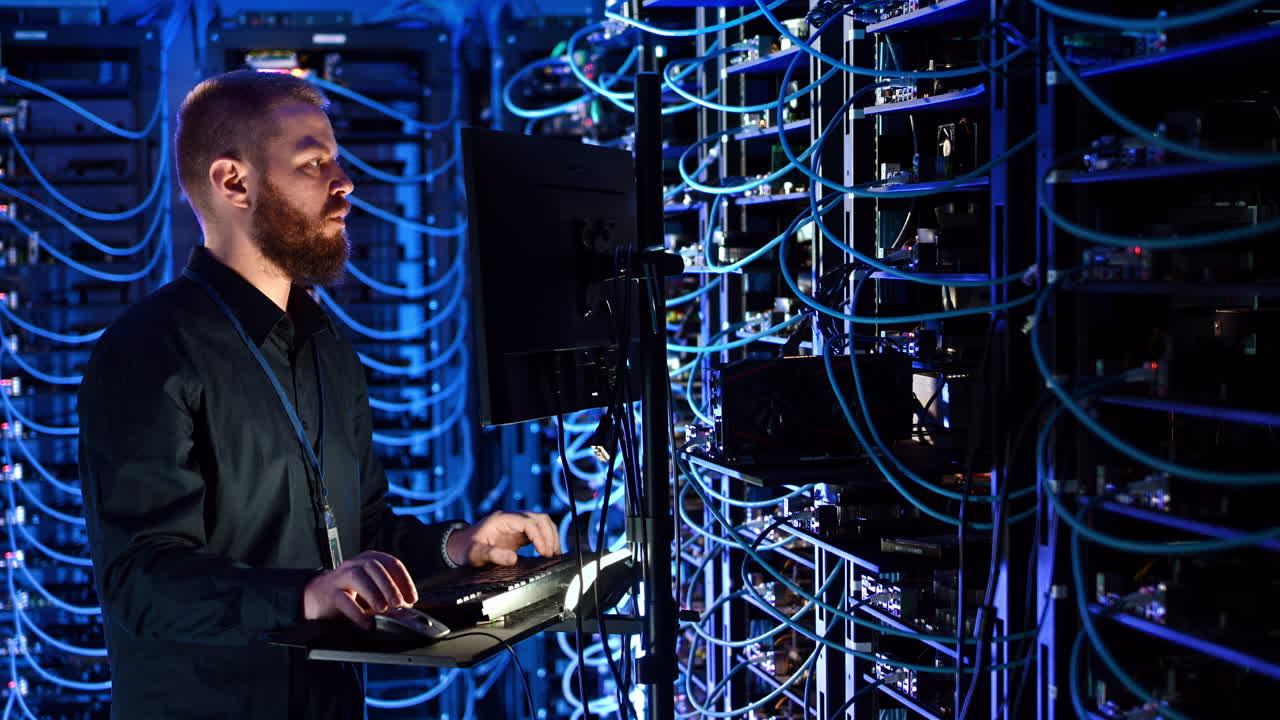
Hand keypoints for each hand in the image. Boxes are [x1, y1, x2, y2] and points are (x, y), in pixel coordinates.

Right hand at [302, 551, 417, 629]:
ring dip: (374, 593)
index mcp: (369, 560)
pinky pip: (344, 600)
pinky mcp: (330, 594)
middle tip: (399, 603)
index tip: (411, 597)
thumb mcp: (371, 589)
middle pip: (374, 567)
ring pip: (358, 577)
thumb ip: (388, 595)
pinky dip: (357, 613)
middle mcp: (355, 565)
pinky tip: (367, 623)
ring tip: (383, 609)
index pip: (391, 563)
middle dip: (390, 586)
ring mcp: (341, 578)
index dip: (404, 580)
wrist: (317, 597)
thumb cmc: (349, 592)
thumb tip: (407, 606)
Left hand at [446, 511, 561, 566]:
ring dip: (550, 535)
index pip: (527, 522)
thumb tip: (513, 558)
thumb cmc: (466, 548)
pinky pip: (537, 531)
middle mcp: (511, 519)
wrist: (460, 546)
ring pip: (541, 522)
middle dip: (549, 535)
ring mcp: (515, 524)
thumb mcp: (475, 554)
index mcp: (501, 519)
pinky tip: (548, 551)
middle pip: (538, 518)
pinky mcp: (518, 533)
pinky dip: (546, 539)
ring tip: (554, 553)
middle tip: (551, 553)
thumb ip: (493, 555)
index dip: (539, 535)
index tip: (544, 551)